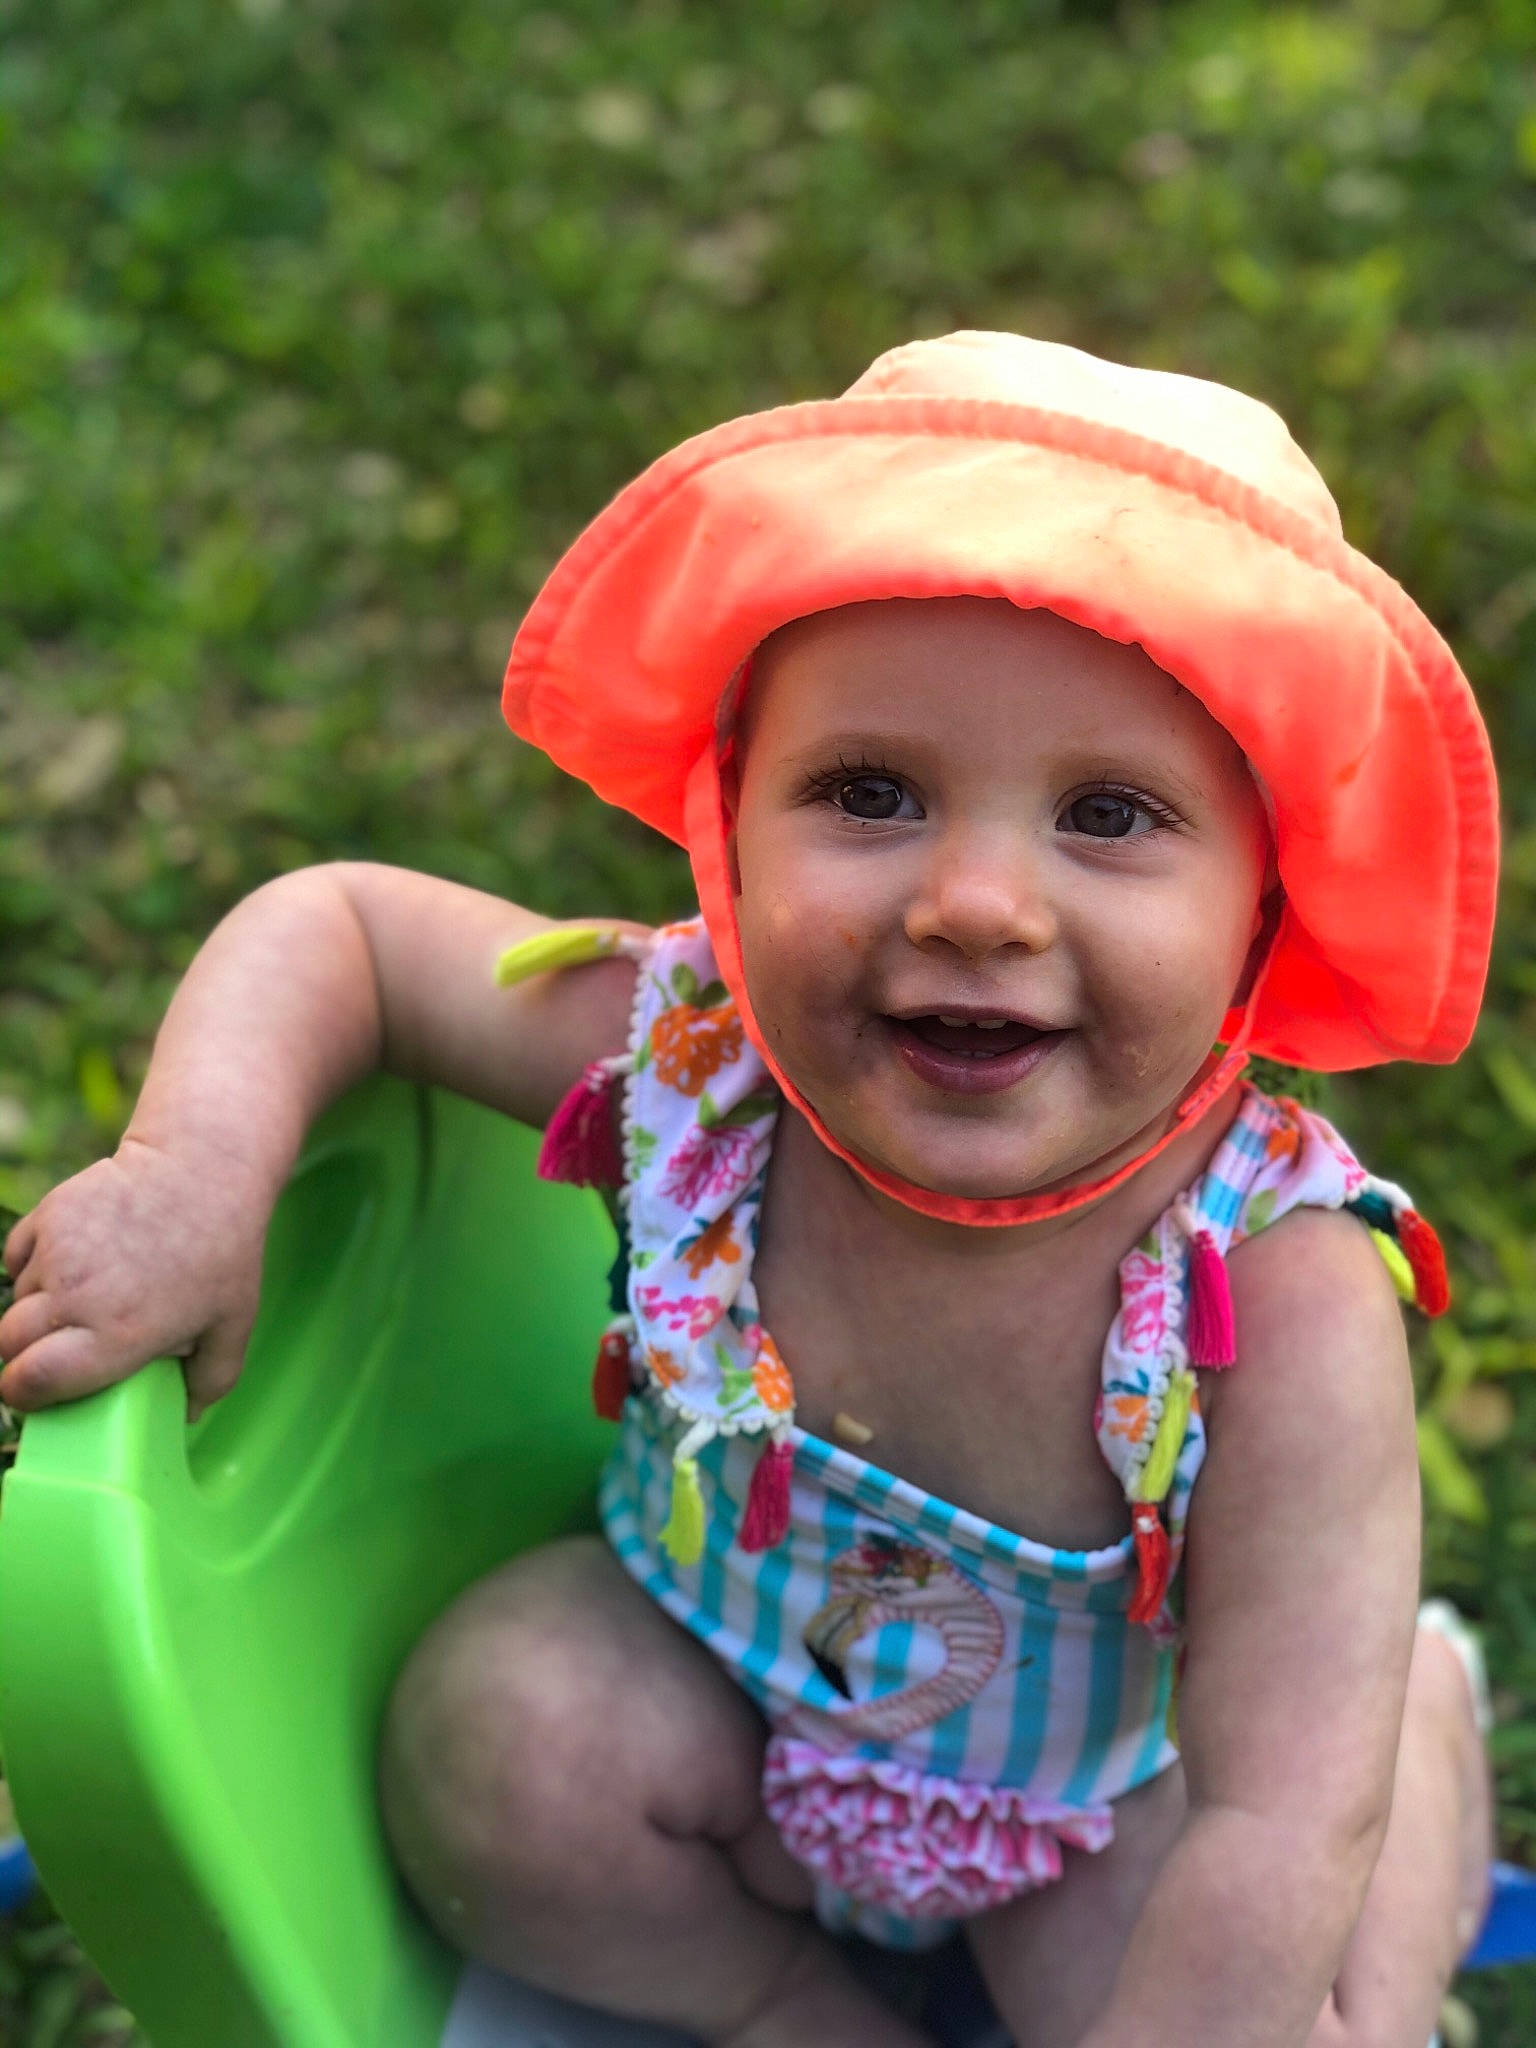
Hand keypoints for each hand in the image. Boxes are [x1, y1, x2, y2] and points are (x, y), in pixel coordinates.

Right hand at [0, 1136, 272, 1420]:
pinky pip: (15, 1257)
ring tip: (79, 1302)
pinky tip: (67, 1268)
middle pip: (9, 1345)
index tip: (35, 1395)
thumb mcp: (233, 1323)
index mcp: (118, 1335)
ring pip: (15, 1300)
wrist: (204, 1168)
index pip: (33, 1382)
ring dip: (35, 1309)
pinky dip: (30, 1267)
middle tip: (52, 1355)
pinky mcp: (48, 1215)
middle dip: (21, 1357)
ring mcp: (57, 1252)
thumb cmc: (224, 1252)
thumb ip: (212, 1380)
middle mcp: (77, 1296)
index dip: (25, 1396)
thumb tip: (185, 1417)